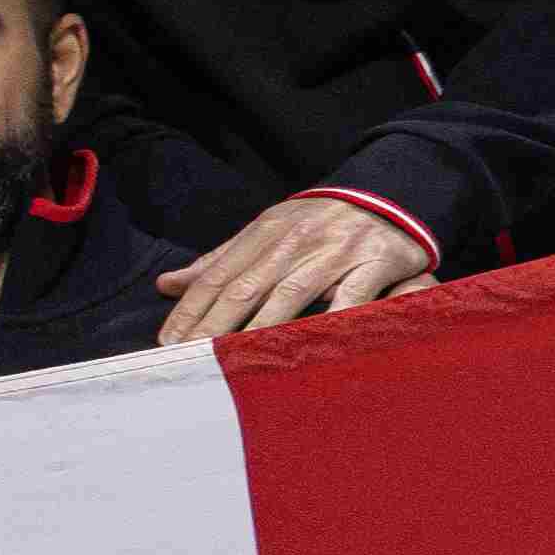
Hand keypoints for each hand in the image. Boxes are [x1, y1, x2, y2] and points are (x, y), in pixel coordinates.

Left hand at [149, 190, 434, 344]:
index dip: (191, 310)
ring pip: (290, 293)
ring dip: (260, 329)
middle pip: (246, 288)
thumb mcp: (266, 231)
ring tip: (235, 361)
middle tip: (189, 358)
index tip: (167, 342)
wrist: (387, 193)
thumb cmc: (317, 223)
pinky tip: (312, 346)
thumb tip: (167, 284)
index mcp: (265, 232)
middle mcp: (296, 239)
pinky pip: (352, 296)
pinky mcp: (376, 261)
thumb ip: (220, 260)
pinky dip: (332, 320)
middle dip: (214, 326)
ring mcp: (336, 250)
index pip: (218, 276)